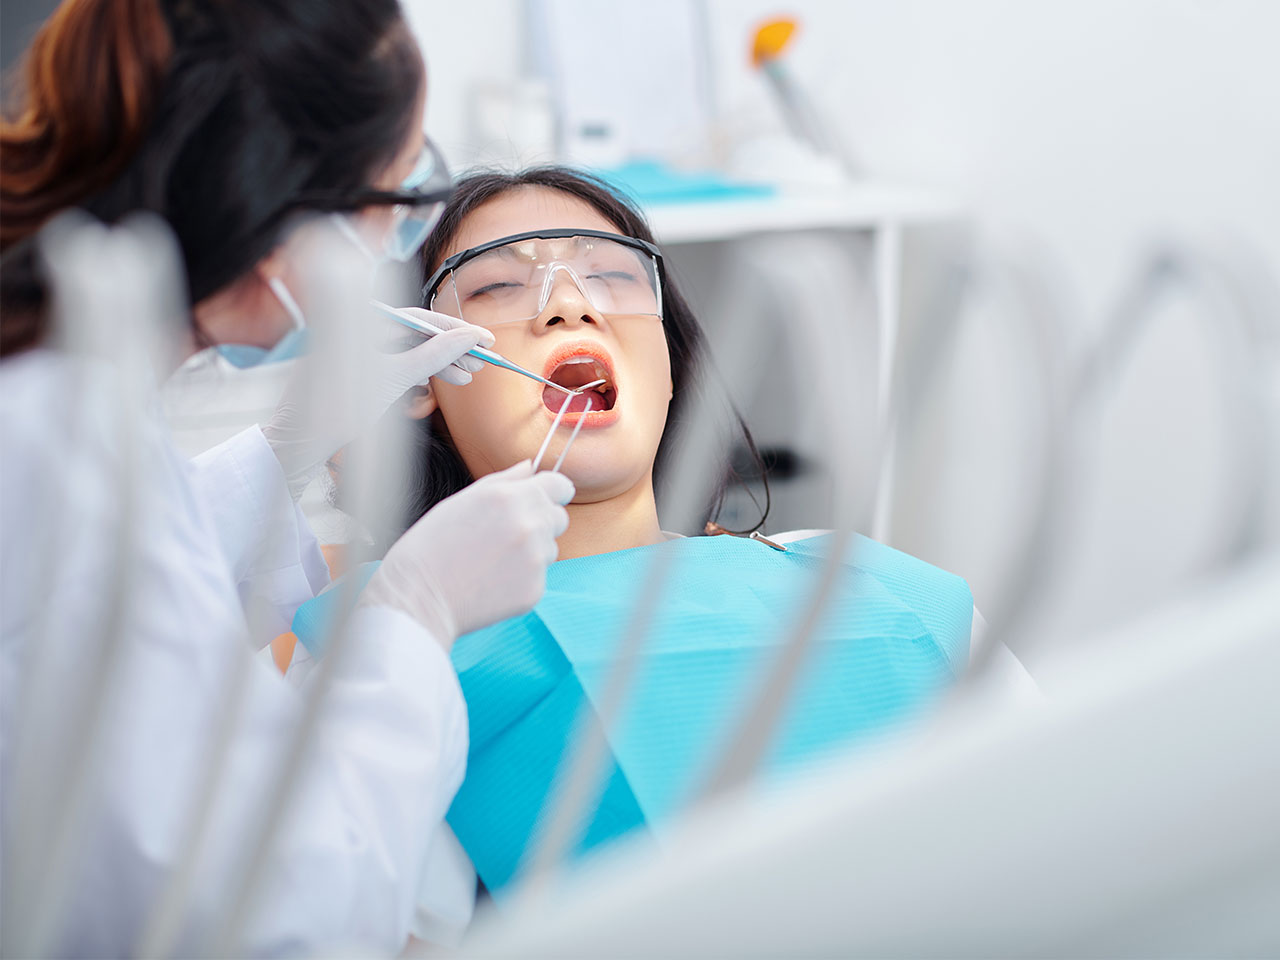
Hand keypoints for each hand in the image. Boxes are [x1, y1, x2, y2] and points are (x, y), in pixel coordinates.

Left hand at [263, 308, 494, 497]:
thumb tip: (467, 338)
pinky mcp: (356, 370)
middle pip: (416, 334)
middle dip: (450, 349)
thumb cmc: (338, 409)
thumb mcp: (396, 378)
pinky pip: (394, 365)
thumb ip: (435, 355)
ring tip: (465, 378)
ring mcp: (357, 350)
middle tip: (480, 363)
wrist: (300, 441)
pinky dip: (416, 374)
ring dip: (437, 364)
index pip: (420, 317)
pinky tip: (435, 386)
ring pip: (407, 351)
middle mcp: (358, 329)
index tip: (485, 340)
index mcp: (363, 321)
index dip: (457, 329)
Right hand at [358, 461, 574, 646]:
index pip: (559, 485)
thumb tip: (530, 467)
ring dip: (531, 552)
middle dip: (540, 523)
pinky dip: (521, 579)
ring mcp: (534, 559)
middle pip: (558, 517)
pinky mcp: (535, 589)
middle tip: (505, 537)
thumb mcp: (461, 501)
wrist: (417, 597)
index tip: (550, 498)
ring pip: (549, 549)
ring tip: (491, 561)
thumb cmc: (431, 546)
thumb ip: (503, 481)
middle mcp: (528, 524)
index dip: (555, 491)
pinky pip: (539, 577)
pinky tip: (491, 582)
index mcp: (510, 497)